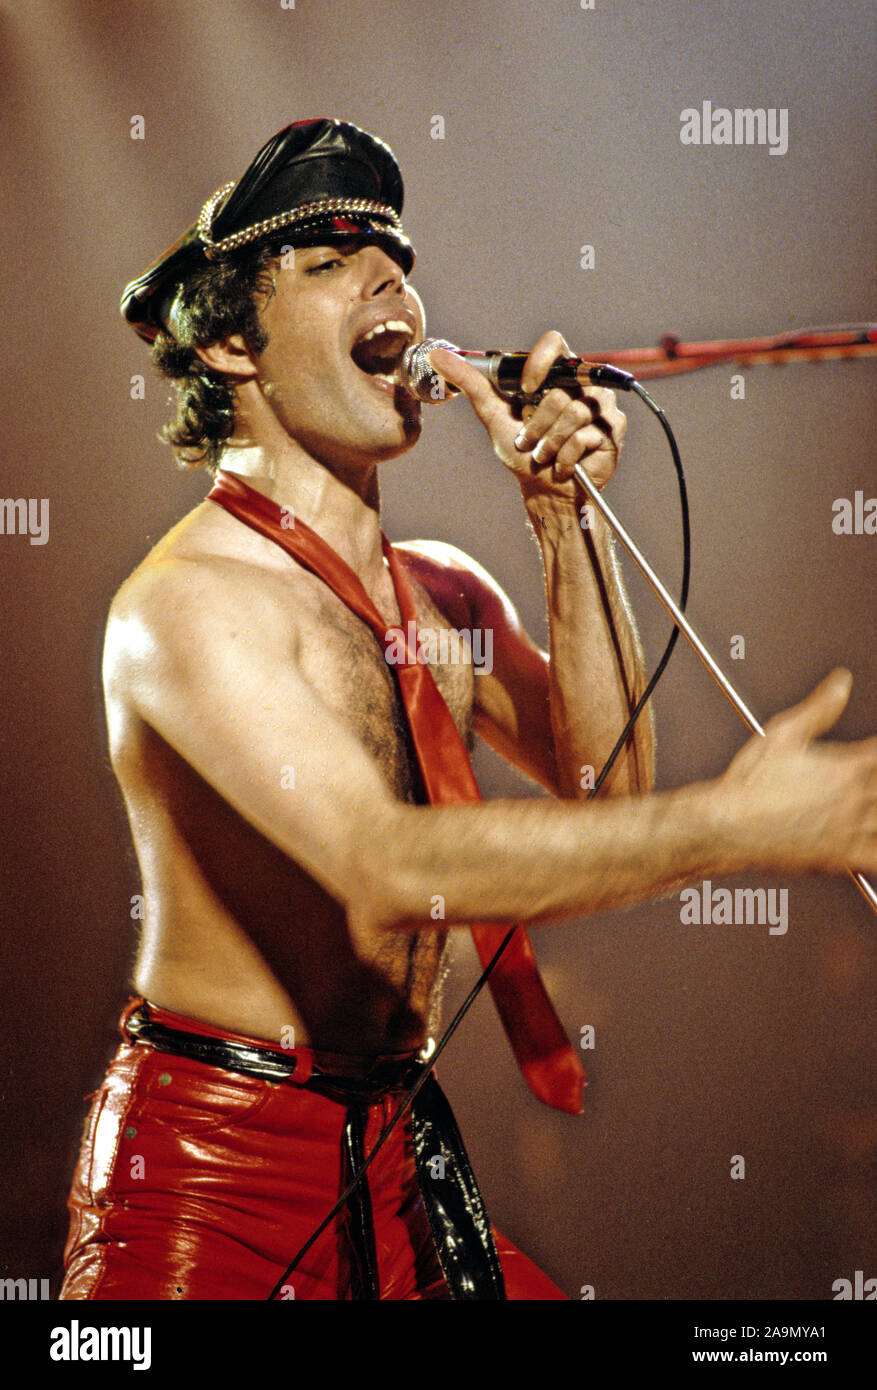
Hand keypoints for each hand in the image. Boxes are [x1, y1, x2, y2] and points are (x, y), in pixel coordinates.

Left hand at [428, 330, 626, 499]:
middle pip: (559, 392)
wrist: (545, 491)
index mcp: (555, 374)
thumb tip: (438, 355)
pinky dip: (565, 457)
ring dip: (549, 444)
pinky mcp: (613, 428)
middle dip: (536, 426)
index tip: (526, 389)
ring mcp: (601, 405)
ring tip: (544, 455)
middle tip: (530, 443)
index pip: (554, 343)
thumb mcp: (493, 414)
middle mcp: (581, 384)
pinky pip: (585, 436)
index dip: (539, 363)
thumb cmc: (523, 452)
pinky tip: (563, 465)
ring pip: (573, 414)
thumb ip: (470, 383)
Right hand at [720, 668, 876, 875]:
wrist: (727, 825)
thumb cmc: (749, 783)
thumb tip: (841, 684)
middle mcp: (855, 797)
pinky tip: (874, 842)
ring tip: (875, 807)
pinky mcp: (842, 857)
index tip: (876, 752)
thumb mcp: (783, 732)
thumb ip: (820, 708)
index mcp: (848, 766)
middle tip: (873, 778)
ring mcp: (851, 829)